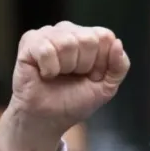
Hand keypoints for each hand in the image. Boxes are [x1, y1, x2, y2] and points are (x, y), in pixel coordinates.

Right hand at [0, 22, 129, 150]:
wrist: (48, 119)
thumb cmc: (74, 101)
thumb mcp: (106, 87)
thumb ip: (119, 66)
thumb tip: (118, 43)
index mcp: (89, 38)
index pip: (105, 36)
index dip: (100, 63)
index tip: (91, 77)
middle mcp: (69, 31)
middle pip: (88, 39)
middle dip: (83, 66)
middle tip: (72, 77)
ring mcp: (48, 34)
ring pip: (67, 43)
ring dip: (65, 68)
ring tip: (58, 76)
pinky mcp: (30, 42)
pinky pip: (46, 49)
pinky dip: (49, 69)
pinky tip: (45, 74)